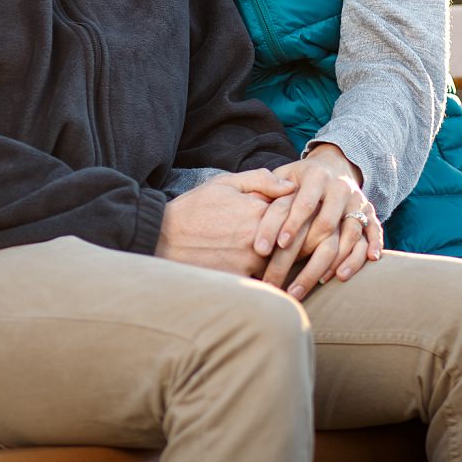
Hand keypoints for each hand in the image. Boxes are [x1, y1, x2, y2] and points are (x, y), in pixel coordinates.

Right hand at [155, 168, 295, 276]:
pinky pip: (265, 281)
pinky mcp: (241, 280)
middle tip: (297, 238)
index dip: (297, 212)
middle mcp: (259, 237)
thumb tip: (292, 186)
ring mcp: (250, 262)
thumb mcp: (225, 183)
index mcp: (258, 210)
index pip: (294, 211)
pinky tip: (266, 273)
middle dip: (295, 238)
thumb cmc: (195, 208)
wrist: (164, 238)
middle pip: (292, 239)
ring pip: (281, 262)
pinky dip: (269, 278)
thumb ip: (261, 180)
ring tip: (279, 255)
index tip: (296, 214)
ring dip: (283, 259)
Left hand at [253, 145, 383, 298]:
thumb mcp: (283, 174)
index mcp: (315, 176)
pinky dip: (370, 247)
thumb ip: (267, 186)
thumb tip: (254, 204)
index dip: (288, 225)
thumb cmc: (299, 178)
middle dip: (305, 254)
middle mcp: (338, 187)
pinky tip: (360, 266)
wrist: (333, 165)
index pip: (302, 204)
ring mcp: (356, 201)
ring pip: (351, 233)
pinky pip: (374, 231)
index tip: (270, 248)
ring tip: (320, 282)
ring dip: (336, 260)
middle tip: (286, 280)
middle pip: (326, 224)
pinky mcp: (369, 212)